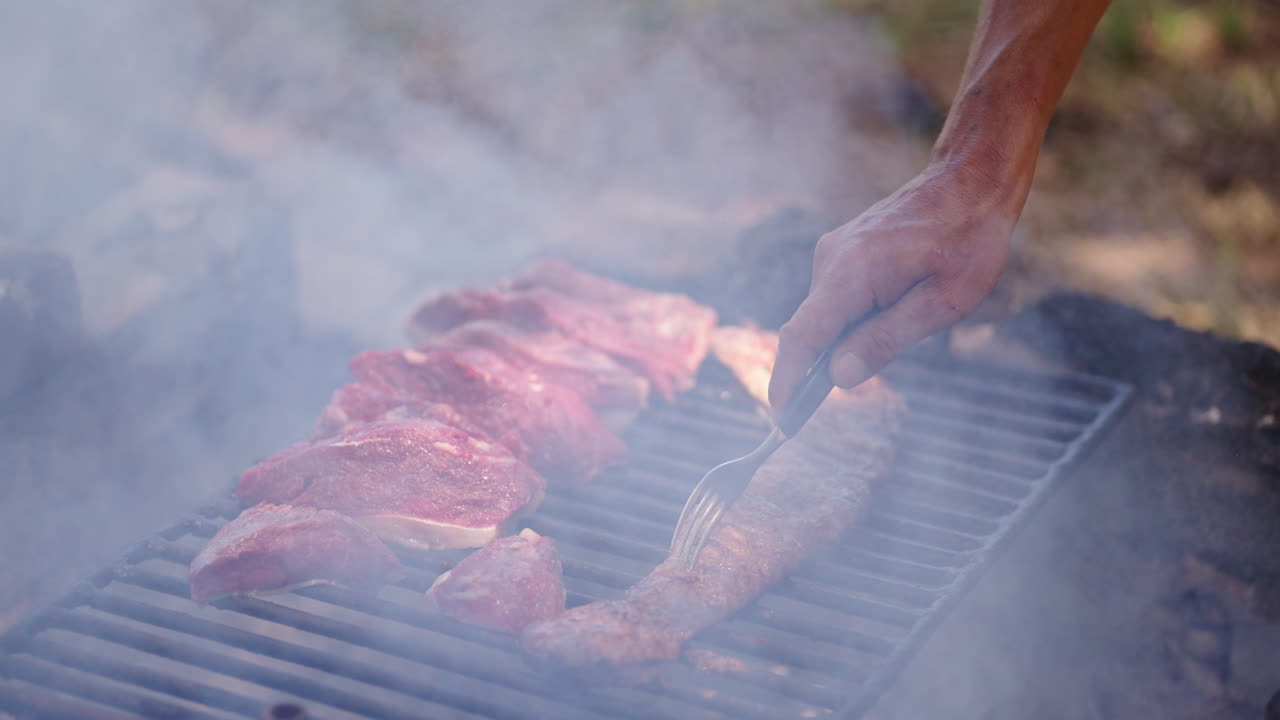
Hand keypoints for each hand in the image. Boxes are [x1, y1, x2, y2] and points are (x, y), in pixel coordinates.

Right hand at [768, 161, 1022, 412]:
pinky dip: (849, 319)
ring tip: (905, 323)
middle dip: (813, 370)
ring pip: (824, 313)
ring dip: (844, 339)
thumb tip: (838, 377)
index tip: (781, 418)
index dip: (788, 380)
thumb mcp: (944, 302)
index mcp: (854, 272)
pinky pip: (835, 297)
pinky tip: (894, 310)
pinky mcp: (842, 251)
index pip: (804, 335)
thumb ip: (887, 339)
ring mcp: (834, 252)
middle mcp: (832, 259)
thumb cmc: (968, 239)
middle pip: (809, 328)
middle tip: (830, 405)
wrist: (970, 180)